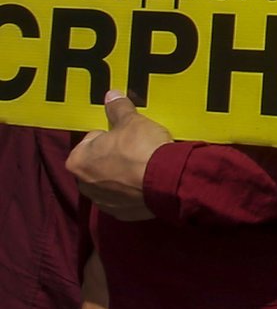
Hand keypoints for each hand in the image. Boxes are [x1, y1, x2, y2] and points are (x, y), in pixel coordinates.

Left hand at [67, 93, 170, 219]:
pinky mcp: (121, 213)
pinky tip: (148, 181)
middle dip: (113, 157)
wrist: (166, 181)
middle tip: (137, 148)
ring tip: (145, 165)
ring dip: (123, 175)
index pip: (91, 140)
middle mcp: (84, 184)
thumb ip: (118, 109)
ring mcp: (102, 202)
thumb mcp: (131, 121)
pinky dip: (134, 190)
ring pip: (111, 182)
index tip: (127, 134)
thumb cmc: (141, 149)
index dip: (111, 134)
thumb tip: (111, 95)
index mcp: (78, 161)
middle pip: (99, 163)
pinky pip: (125, 197)